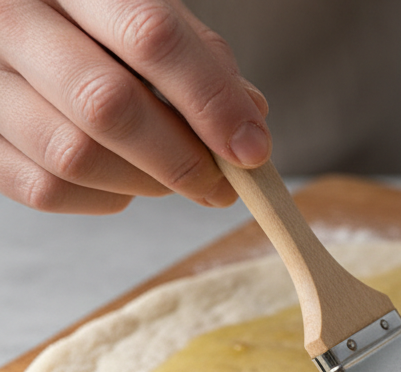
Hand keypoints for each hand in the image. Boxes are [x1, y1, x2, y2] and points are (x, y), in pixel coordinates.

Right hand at [0, 0, 269, 213]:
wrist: (15, 29)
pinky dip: (104, 198)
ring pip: (75, 156)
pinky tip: (123, 181)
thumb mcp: (146, 17)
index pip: (150, 35)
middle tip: (221, 185)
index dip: (210, 100)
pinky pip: (46, 189)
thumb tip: (249, 121)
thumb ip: (200, 61)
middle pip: (107, 104)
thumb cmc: (95, 28)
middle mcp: (11, 19)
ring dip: (145, 183)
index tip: (251, 150)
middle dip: (181, 158)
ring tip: (171, 177)